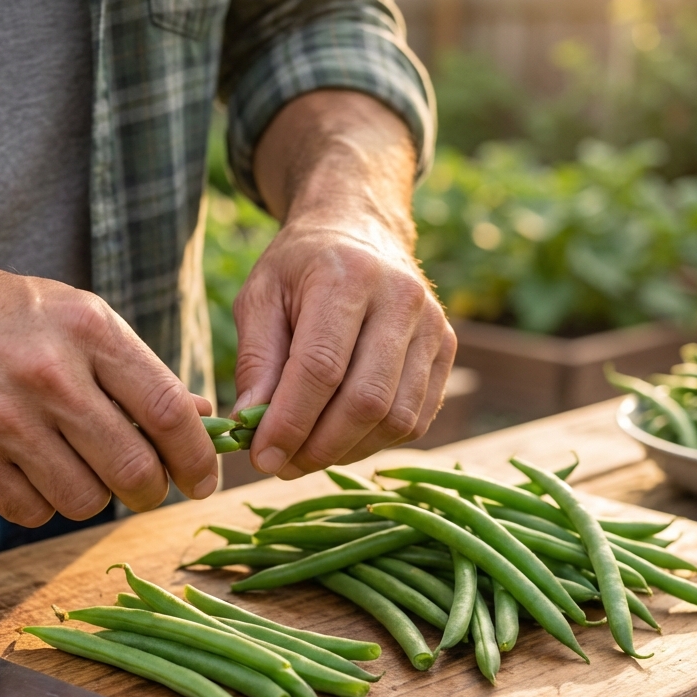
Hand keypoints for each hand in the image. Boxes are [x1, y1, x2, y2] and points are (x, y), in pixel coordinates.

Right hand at [0, 267, 219, 524]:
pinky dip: (42, 503)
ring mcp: (3, 420)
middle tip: (147, 487)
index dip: (195, 457)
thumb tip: (203, 418)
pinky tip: (32, 471)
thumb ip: (139, 371)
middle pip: (132, 469)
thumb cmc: (6, 316)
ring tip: (77, 467)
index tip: (203, 479)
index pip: (166, 410)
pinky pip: (32, 512)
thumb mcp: (80, 317)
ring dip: (93, 496)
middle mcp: (48, 375)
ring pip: (85, 501)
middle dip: (152, 491)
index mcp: (88, 331)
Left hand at [233, 211, 454, 477]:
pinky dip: (374, 442)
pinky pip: (415, 419)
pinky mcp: (447, 351)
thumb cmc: (301, 268)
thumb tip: (250, 424)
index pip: (321, 368)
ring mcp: (433, 326)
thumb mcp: (260, 297)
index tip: (262, 457)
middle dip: (318, 447)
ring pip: (396, 418)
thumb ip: (256, 360)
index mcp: (348, 277)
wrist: (360, 230)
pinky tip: (340, 438)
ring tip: (305, 455)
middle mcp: (401, 299)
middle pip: (365, 401)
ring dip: (346, 451)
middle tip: (281, 466)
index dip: (290, 422)